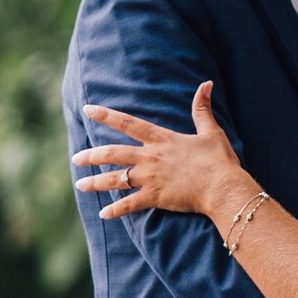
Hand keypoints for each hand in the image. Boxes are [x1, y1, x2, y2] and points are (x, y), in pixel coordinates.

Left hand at [76, 86, 254, 227]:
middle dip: (91, 156)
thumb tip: (207, 84)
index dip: (106, 115)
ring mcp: (150, 178)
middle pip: (112, 153)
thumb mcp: (211, 131)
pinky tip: (103, 214)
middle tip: (75, 158)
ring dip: (96, 182)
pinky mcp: (154, 197)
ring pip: (115, 179)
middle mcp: (150, 157)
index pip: (127, 123)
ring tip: (80, 184)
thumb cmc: (218, 160)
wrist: (222, 187)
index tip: (88, 109)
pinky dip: (115, 210)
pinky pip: (129, 205)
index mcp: (161, 139)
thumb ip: (202, 108)